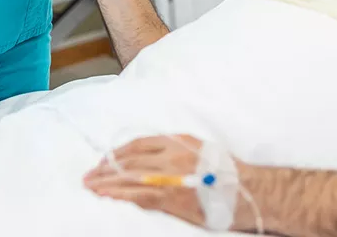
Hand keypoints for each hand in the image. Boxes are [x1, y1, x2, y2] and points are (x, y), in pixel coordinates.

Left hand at [83, 134, 254, 230]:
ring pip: (130, 176)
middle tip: (89, 175)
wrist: (247, 189)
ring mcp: (170, 175)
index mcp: (178, 140)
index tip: (105, 160)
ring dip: (107, 182)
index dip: (119, 152)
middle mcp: (171, 154)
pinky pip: (139, 195)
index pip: (139, 144)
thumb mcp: (201, 149)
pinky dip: (119, 194)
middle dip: (106, 168)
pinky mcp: (171, 196)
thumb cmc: (228, 172)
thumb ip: (178, 150)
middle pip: (130, 160)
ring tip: (91, 186)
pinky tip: (107, 196)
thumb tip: (156, 156)